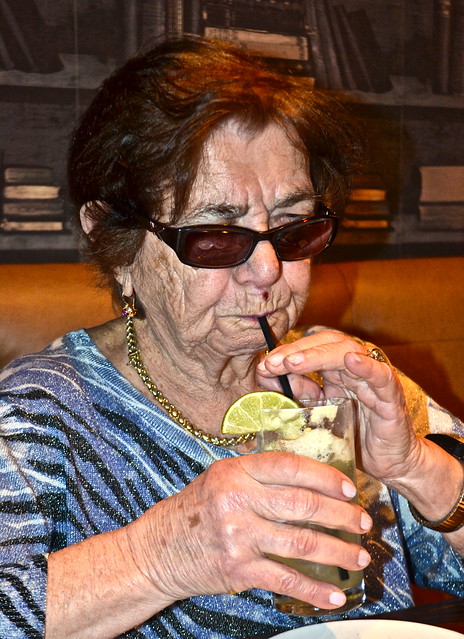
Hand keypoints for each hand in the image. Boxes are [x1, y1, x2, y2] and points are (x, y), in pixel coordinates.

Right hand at [127, 452, 370, 610]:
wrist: (157, 551)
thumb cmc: (194, 511)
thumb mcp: (220, 479)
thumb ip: (257, 474)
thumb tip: (308, 477)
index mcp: (235, 471)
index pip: (289, 467)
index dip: (325, 476)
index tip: (349, 488)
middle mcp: (237, 499)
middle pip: (303, 504)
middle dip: (341, 515)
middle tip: (363, 523)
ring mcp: (238, 535)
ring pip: (301, 542)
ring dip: (338, 552)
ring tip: (359, 557)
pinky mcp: (238, 569)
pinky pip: (285, 578)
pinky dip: (314, 589)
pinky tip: (334, 594)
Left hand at [256, 329, 421, 483]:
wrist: (390, 465)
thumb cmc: (355, 437)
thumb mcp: (318, 415)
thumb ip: (298, 395)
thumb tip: (267, 378)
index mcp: (337, 370)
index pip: (312, 348)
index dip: (287, 352)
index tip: (264, 365)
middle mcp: (355, 369)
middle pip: (327, 343)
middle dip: (297, 351)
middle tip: (272, 363)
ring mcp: (373, 380)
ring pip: (349, 353)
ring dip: (319, 355)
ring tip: (294, 362)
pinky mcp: (391, 398)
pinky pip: (382, 376)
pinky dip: (368, 366)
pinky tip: (351, 360)